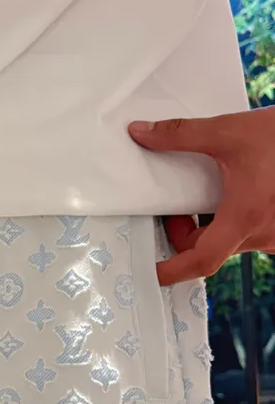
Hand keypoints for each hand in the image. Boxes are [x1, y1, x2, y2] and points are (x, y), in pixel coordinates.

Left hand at [129, 106, 274, 285]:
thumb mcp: (230, 131)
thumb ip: (180, 134)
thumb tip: (141, 132)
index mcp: (246, 217)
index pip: (201, 260)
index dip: (172, 271)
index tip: (152, 273)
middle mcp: (266, 233)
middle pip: (210, 250)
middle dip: (185, 235)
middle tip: (175, 211)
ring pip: (232, 241)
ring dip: (212, 227)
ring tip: (205, 198)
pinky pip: (252, 232)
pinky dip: (234, 220)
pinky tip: (235, 195)